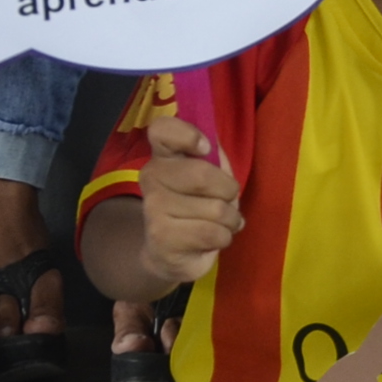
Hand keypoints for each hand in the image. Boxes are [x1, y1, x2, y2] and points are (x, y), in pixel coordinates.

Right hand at [138, 114, 243, 284]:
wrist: (169, 252)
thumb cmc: (198, 204)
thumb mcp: (210, 174)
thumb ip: (213, 154)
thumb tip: (213, 138)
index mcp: (164, 154)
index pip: (162, 129)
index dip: (188, 135)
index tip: (205, 148)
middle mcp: (151, 177)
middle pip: (202, 175)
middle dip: (229, 191)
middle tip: (228, 201)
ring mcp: (152, 208)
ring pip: (215, 209)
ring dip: (231, 219)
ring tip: (222, 223)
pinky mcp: (161, 238)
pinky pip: (212, 233)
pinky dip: (224, 237)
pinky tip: (212, 239)